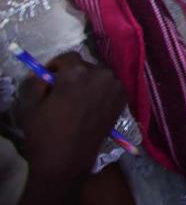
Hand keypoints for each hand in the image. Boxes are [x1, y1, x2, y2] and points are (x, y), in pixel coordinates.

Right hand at [14, 53, 125, 185]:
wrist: (67, 160)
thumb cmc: (45, 133)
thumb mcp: (30, 105)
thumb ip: (37, 82)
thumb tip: (45, 75)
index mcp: (77, 73)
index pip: (68, 56)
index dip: (57, 65)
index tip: (50, 78)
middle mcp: (100, 75)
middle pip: (85, 66)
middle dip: (73, 75)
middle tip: (62, 92)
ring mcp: (115, 87)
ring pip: (99, 76)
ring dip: (88, 83)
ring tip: (77, 101)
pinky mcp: (123, 100)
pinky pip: (110, 87)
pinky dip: (101, 92)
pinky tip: (91, 107)